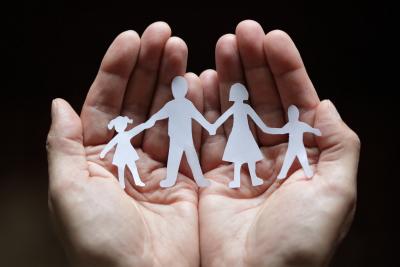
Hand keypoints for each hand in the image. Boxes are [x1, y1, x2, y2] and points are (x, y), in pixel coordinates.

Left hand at [47, 23, 200, 266]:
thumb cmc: (99, 244)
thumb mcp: (68, 192)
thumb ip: (62, 147)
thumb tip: (59, 103)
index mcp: (95, 158)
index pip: (105, 103)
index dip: (117, 70)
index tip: (132, 39)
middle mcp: (127, 159)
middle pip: (139, 102)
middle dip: (149, 67)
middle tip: (165, 34)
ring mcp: (160, 167)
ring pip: (167, 114)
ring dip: (174, 81)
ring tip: (182, 50)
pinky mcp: (188, 178)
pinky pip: (193, 137)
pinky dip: (197, 110)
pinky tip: (201, 83)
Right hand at [199, 20, 359, 266]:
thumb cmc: (298, 243)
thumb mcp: (335, 193)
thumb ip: (337, 145)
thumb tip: (325, 105)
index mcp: (304, 157)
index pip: (296, 102)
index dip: (286, 69)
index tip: (273, 38)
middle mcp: (272, 156)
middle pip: (263, 100)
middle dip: (254, 64)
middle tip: (242, 32)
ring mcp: (240, 163)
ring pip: (234, 110)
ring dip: (230, 77)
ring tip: (223, 46)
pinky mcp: (211, 174)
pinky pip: (208, 133)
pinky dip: (205, 106)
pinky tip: (204, 80)